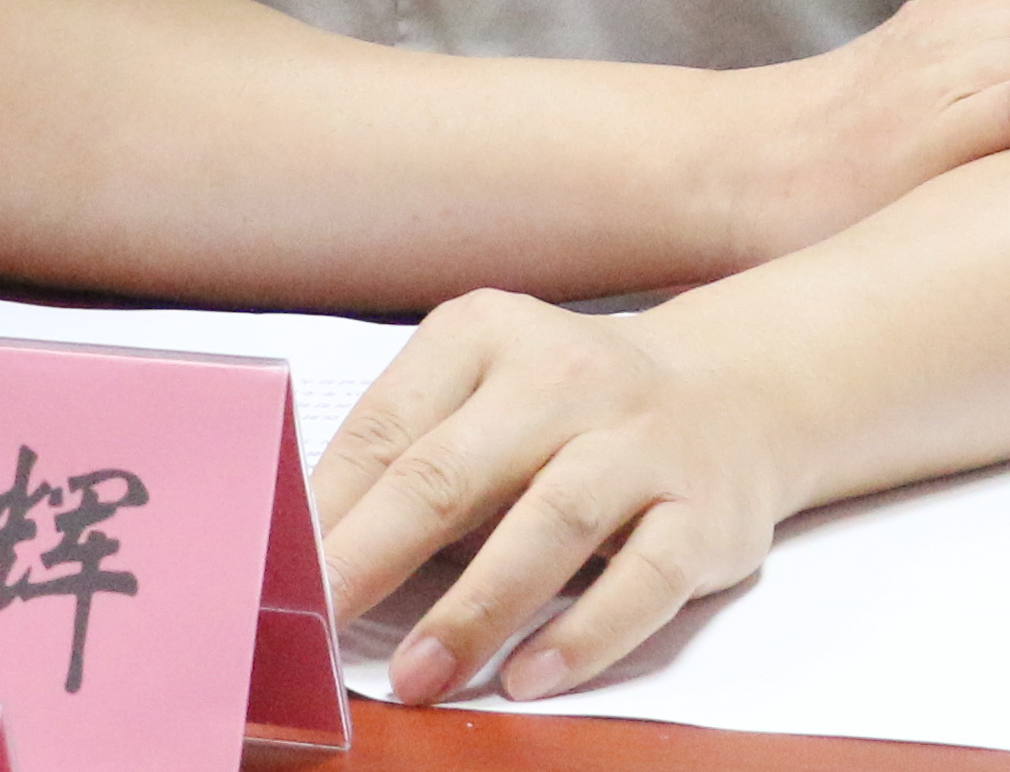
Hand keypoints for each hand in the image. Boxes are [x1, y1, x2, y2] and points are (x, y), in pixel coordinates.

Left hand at [314, 289, 788, 704]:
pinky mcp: (702, 510)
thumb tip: (316, 553)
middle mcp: (564, 375)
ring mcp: (640, 440)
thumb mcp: (486, 393)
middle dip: (378, 556)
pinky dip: (583, 633)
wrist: (730, 392)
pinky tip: (531, 676)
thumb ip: (413, 453)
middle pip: (453, 471)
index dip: (328, 507)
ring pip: (549, 523)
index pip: (388, 426)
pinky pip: (642, 578)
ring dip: (474, 607)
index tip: (279, 574)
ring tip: (419, 674)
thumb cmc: (569, 410)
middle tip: (323, 625)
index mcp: (487, 333)